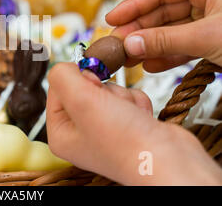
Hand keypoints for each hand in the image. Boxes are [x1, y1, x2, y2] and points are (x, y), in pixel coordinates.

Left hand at [46, 63, 221, 184]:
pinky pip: (128, 97)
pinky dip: (136, 102)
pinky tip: (141, 118)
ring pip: (109, 89)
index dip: (75, 79)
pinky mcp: (128, 124)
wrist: (170, 160)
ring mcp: (106, 128)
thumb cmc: (124, 140)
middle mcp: (81, 132)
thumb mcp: (80, 100)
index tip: (90, 84)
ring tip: (129, 115)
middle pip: (84, 86)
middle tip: (110, 104)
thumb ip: (63, 76)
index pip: (56, 89)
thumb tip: (64, 66)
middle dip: (103, 90)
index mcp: (61, 132)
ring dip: (122, 96)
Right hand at [107, 0, 221, 71]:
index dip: (133, 5)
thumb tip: (132, 43)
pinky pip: (185, 46)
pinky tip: (150, 64)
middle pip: (162, 11)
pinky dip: (168, 56)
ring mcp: (213, 21)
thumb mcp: (208, 36)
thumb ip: (167, 40)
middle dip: (138, 30)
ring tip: (129, 57)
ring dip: (149, 46)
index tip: (112, 19)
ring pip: (172, 31)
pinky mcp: (216, 42)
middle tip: (117, 44)